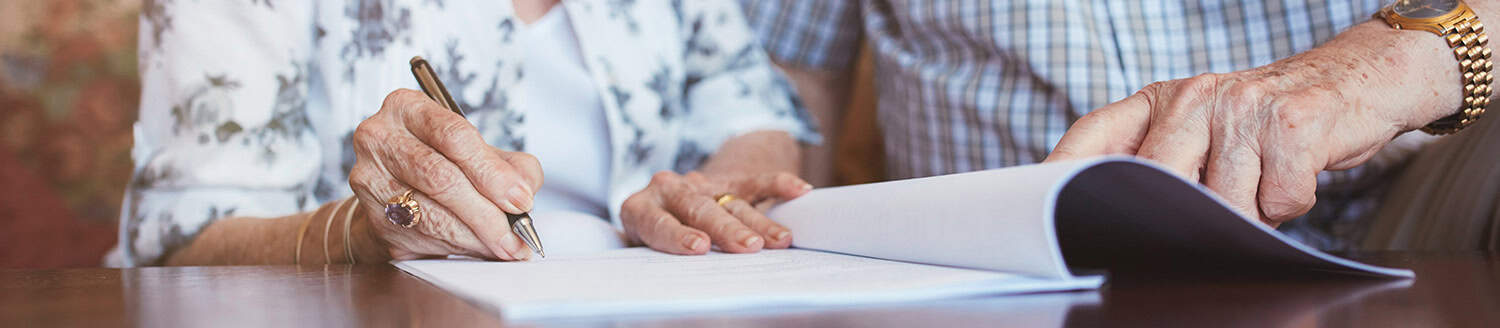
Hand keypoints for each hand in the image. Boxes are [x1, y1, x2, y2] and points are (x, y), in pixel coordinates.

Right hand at [348, 89, 543, 260]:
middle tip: (517, 234)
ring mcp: (370, 178)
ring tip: (503, 246)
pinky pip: (420, 236)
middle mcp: (380, 137)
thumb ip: (511, 165)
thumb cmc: (443, 162)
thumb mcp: (480, 151)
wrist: (396, 190)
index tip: (521, 199)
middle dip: (486, 212)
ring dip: (474, 236)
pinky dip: (456, 247)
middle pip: (440, 177)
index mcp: (408, 107)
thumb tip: (523, 191)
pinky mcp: (372, 217)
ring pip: (429, 213)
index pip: (454, 136)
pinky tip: (478, 248)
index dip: (492, 172)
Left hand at [621, 171, 812, 253]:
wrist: (669, 199)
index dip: (678, 235)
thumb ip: (657, 259)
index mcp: (640, 209)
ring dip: (759, 221)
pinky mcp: (729, 179)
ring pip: (732, 200)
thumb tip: (671, 291)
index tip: (700, 247)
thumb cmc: (654, 238)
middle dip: (726, 229)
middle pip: (699, 208)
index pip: (658, 222)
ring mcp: (700, 183)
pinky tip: (799, 190)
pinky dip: (779, 184)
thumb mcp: (644, 248)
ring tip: (782, 241)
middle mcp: (668, 190)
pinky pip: (756, 181)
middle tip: (748, 247)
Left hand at [1045, 25, 1459, 225]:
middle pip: (1158, 183)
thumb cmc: (1267, 120)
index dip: (1062, 173)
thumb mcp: (1203, 125)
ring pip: (1224, 204)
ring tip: (1263, 180)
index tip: (1041, 207)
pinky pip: (1277, 200)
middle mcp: (1193, 96)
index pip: (1094, 137)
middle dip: (1185, 214)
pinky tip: (1295, 173)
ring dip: (1249, 211)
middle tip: (1209, 215)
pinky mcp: (1292, 126)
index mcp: (1161, 99)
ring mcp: (1242, 108)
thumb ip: (1162, 160)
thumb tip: (1118, 220)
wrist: (1356, 80)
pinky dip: (1291, 203)